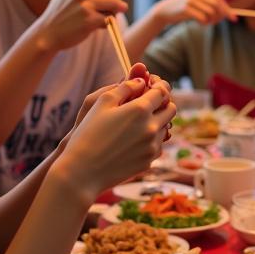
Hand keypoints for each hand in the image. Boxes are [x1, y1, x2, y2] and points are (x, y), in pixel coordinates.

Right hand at [32, 0, 127, 52]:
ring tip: (106, 19)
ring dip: (114, 12)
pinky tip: (99, 27)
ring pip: (114, 4)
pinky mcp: (89, 20)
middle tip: (111, 12)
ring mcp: (85, 4)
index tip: (107, 0)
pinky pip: (110, 19)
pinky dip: (108, 24)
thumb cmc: (61, 15)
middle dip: (115, 3)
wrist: (46, 34)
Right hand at [58, 77, 175, 195]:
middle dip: (162, 103)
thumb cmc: (88, 134)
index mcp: (140, 110)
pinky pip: (158, 145)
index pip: (162, 91)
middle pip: (171, 109)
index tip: (153, 85)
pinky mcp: (150, 161)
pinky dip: (151, 139)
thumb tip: (141, 81)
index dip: (159, 85)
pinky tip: (133, 140)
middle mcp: (151, 128)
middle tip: (148, 103)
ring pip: (166, 128)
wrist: (83, 172)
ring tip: (136, 123)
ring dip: (157, 121)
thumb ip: (125, 87)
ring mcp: (152, 147)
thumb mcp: (101, 102)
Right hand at [153, 0, 232, 28]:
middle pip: (216, 4)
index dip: (227, 9)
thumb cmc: (184, 9)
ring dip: (211, 20)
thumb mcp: (197, 3)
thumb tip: (228, 13)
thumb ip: (210, 5)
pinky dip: (204, 23)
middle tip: (216, 23)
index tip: (233, 19)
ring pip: (210, 12)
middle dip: (220, 15)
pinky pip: (202, 17)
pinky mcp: (185, 8)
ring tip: (206, 22)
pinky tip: (199, 23)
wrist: (165, 11)